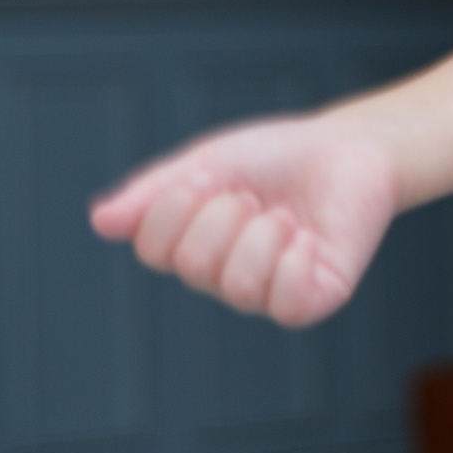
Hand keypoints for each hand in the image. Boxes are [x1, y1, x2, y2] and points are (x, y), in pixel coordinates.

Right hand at [89, 112, 400, 327]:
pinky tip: (306, 236)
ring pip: (239, 284)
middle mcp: (223, 277)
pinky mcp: (312, 300)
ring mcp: (267, 293)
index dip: (177, 204)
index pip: (154, 247)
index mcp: (191, 246)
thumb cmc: (279, 157)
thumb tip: (101, 221)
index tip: (209, 174)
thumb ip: (156, 190)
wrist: (351, 148)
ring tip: (285, 213)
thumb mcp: (210, 161)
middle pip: (194, 263)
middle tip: (256, 194)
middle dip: (225, 212)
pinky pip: (286, 303)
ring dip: (263, 233)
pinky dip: (294, 261)